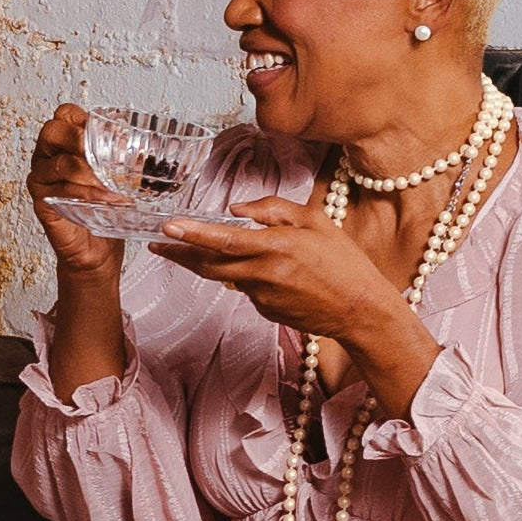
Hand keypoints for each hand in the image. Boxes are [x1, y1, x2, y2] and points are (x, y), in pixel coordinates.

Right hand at [27, 103, 128, 278]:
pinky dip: (87, 193)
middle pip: (52, 131)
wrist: (97, 250)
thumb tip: (139, 142)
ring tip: (113, 183)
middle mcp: (47, 157)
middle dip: (80, 139)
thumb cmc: (105, 210)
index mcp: (64, 143)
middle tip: (103, 153)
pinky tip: (106, 199)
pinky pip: (61, 190)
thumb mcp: (121, 176)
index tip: (107, 132)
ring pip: (60, 163)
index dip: (84, 118)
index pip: (65, 114)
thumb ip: (124, 156)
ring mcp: (41, 179)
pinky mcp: (42, 202)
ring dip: (91, 171)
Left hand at [148, 195, 403, 340]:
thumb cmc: (344, 262)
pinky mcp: (264, 311)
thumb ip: (273, 209)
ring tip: (197, 249)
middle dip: (181, 253)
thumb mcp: (316, 221)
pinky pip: (245, 289)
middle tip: (161, 243)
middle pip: (209, 265)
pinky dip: (246, 276)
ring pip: (226, 276)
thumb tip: (236, 209)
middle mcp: (264, 274)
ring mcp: (261, 296)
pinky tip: (269, 274)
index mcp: (277, 247)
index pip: (224, 241)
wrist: (360, 310)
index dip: (193, 235)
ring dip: (211, 263)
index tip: (168, 228)